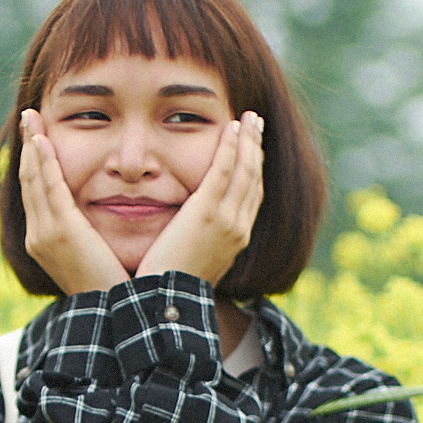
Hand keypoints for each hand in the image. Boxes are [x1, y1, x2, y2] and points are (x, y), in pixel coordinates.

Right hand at [16, 111, 127, 293]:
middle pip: (29, 181)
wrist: (116, 318)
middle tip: (29, 117)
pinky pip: (49, 187)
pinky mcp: (61, 231)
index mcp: (47, 241)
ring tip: (32, 119)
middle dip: (28, 147)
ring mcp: (46, 233)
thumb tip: (105, 222)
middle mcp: (39, 235)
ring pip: (34, 180)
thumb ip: (95, 235)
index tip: (38, 138)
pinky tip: (42, 140)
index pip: (38, 193)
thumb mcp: (99, 257)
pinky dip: (43, 162)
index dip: (36, 163)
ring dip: (32, 145)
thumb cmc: (116, 290)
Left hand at [135, 113, 263, 285]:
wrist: (166, 304)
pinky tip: (232, 127)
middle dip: (256, 149)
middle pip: (254, 179)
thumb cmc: (169, 288)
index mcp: (235, 240)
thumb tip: (189, 234)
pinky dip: (231, 148)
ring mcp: (227, 220)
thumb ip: (196, 243)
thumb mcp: (192, 263)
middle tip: (256, 124)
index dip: (253, 169)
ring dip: (248, 141)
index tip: (252, 149)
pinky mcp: (208, 213)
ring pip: (245, 171)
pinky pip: (224, 171)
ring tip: (249, 118)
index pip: (250, 196)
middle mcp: (238, 229)